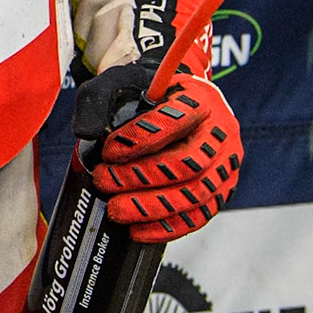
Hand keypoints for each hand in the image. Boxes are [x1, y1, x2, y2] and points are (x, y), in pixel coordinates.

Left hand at [78, 66, 241, 241]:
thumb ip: (101, 100)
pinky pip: (200, 215)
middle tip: (104, 181)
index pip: (175, 120)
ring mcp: (226, 164)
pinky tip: (139, 231)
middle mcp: (222, 132)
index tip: (108, 151)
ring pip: (195, 194)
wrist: (178, 102)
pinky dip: (169, 227)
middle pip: (188, 163)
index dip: (140, 139)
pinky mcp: (222, 190)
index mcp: (201, 98)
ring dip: (152, 207)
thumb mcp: (123, 82)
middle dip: (141, 177)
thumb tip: (86, 133)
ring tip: (116, 210)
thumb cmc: (148, 92)